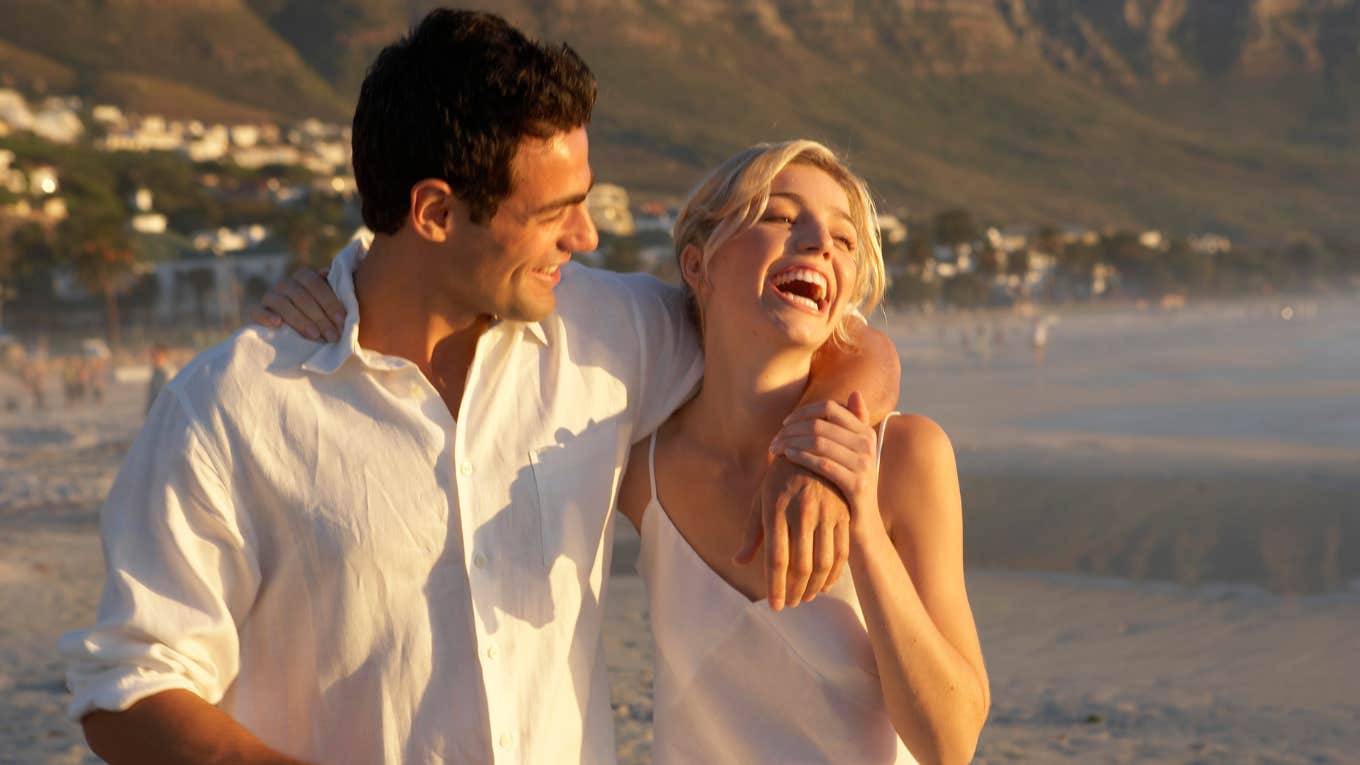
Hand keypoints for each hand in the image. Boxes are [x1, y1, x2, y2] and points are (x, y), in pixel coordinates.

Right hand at [248, 268, 344, 342]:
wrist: (296, 331)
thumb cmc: (320, 314)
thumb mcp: (329, 302)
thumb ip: (335, 288)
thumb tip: (328, 271)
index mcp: (303, 277)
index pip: (314, 283)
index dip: (329, 302)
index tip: (342, 321)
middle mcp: (285, 284)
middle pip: (300, 295)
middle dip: (319, 317)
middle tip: (332, 335)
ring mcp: (269, 297)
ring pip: (281, 303)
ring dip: (299, 320)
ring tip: (314, 336)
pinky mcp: (256, 312)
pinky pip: (256, 311)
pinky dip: (266, 316)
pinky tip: (278, 324)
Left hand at [733, 453, 851, 611]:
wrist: (811, 447)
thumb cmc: (779, 479)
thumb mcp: (761, 500)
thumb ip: (751, 533)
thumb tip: (738, 562)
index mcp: (776, 509)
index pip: (776, 558)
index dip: (776, 587)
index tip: (775, 606)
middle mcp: (802, 512)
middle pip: (800, 565)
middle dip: (795, 591)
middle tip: (791, 604)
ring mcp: (826, 512)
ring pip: (823, 562)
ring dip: (814, 586)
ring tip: (806, 597)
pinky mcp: (844, 513)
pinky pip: (841, 552)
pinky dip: (834, 574)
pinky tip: (825, 584)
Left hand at [769, 392, 879, 524]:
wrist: (862, 528)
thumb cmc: (848, 489)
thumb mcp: (853, 455)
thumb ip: (850, 426)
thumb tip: (854, 392)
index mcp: (865, 432)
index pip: (829, 407)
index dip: (803, 412)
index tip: (784, 424)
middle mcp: (868, 444)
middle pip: (820, 423)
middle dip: (791, 430)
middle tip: (773, 441)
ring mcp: (864, 464)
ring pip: (818, 441)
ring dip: (790, 443)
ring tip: (774, 450)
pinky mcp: (857, 485)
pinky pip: (823, 463)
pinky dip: (801, 457)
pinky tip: (786, 458)